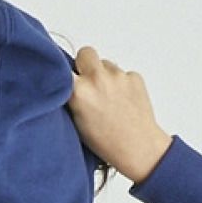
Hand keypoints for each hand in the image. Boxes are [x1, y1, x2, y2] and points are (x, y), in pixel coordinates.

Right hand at [66, 46, 171, 184]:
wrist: (138, 149)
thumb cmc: (107, 143)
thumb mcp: (77, 124)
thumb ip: (72, 99)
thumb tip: (70, 83)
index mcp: (79, 91)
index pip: (63, 68)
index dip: (64, 75)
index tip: (66, 82)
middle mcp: (98, 78)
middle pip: (85, 53)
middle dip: (85, 65)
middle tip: (87, 84)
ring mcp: (118, 76)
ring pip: (106, 64)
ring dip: (104, 76)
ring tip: (108, 100)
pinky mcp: (134, 77)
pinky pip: (122, 73)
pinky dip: (121, 84)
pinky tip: (122, 102)